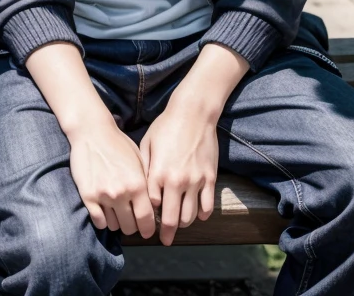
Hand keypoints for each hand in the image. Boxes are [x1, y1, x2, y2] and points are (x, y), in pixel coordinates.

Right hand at [68, 118, 155, 237]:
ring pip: (114, 226)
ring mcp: (103, 195)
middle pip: (130, 226)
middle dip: (132, 226)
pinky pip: (98, 221)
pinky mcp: (88, 195)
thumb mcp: (139, 160)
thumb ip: (146, 183)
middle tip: (130, 220)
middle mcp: (121, 193)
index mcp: (137, 184)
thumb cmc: (117, 143)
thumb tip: (153, 205)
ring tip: (116, 213)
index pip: (146, 219)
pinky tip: (104, 212)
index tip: (146, 231)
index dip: (147, 229)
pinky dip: (102, 220)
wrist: (92, 131)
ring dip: (116, 222)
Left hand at [139, 103, 218, 245]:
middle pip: (171, 219)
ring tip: (179, 224)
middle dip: (167, 233)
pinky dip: (202, 214)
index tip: (147, 222)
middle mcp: (176, 181)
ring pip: (190, 216)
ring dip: (184, 223)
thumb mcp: (147, 144)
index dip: (149, 216)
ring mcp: (195, 181)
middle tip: (165, 240)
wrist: (193, 114)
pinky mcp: (210, 178)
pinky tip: (197, 214)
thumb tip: (143, 190)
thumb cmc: (166, 126)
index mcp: (157, 173)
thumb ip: (144, 169)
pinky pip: (207, 207)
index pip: (152, 207)